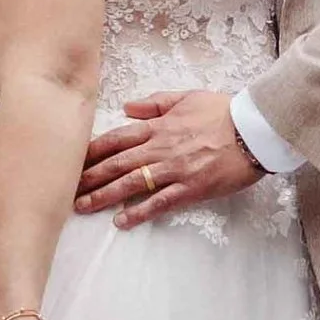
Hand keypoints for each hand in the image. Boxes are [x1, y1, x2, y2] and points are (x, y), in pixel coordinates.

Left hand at [75, 88, 261, 226]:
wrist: (254, 129)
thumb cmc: (224, 111)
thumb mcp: (187, 97)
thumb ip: (155, 103)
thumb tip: (126, 108)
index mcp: (158, 126)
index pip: (116, 138)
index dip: (91, 151)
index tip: (72, 161)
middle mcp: (161, 148)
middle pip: (116, 163)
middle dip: (89, 177)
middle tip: (65, 190)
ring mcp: (175, 169)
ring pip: (132, 184)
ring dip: (104, 196)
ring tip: (82, 207)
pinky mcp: (191, 188)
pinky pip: (160, 202)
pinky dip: (140, 212)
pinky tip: (122, 221)